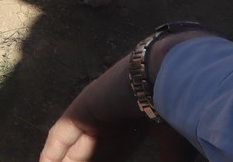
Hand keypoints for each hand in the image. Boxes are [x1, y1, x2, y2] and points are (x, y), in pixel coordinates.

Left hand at [39, 52, 193, 161]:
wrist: (170, 78)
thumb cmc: (181, 110)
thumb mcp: (173, 145)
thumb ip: (167, 161)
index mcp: (134, 127)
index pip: (115, 154)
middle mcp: (112, 119)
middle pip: (93, 153)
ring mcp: (95, 113)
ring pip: (75, 147)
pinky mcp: (80, 110)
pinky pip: (61, 136)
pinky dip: (52, 153)